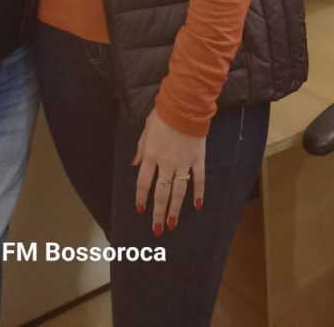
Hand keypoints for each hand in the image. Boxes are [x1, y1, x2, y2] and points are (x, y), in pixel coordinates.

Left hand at [133, 109, 205, 235]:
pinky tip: (197, 206)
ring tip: (172, 225)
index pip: (143, 182)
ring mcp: (183, 162)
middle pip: (161, 192)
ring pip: (178, 191)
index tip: (140, 210)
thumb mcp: (146, 129)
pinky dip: (199, 193)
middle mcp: (166, 163)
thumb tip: (134, 164)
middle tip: (157, 230)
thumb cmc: (163, 114)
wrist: (185, 104)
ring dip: (175, 209)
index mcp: (151, 155)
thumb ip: (141, 148)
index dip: (141, 197)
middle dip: (158, 213)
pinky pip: (199, 179)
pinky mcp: (198, 159)